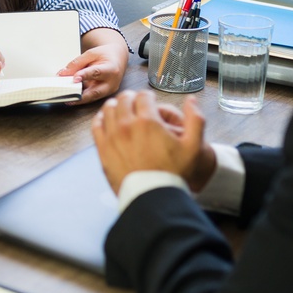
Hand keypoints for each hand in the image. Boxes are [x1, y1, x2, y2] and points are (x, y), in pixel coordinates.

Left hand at [60, 29, 128, 104]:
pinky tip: (71, 98)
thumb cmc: (105, 55)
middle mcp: (112, 82)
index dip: (85, 75)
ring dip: (78, 99)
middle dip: (81, 96)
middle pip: (96, 91)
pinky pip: (91, 97)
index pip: (97, 72)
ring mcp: (108, 91)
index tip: (75, 78)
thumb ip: (77, 63)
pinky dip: (80, 98)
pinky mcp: (104, 95)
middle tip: (67, 96)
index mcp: (111, 69)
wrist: (117, 58)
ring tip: (66, 99)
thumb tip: (63, 73)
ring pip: (92, 97)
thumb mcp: (91, 54)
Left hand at [90, 91, 207, 193]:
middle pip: (124, 99)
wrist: (153, 196)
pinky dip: (101, 118)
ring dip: (116, 105)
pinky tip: (107, 120)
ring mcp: (112, 136)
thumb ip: (195, 120)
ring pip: (109, 109)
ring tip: (121, 110)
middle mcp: (127, 125)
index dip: (148, 96)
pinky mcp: (102, 148)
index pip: (143, 96)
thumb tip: (191, 100)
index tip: (150, 100)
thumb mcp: (194, 147)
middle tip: (136, 103)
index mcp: (148, 121)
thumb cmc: (174, 173)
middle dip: (131, 98)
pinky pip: (97, 124)